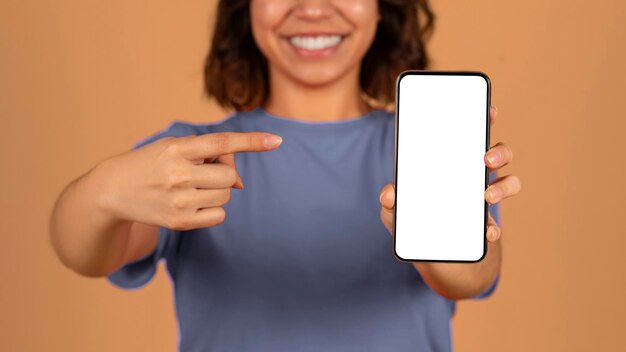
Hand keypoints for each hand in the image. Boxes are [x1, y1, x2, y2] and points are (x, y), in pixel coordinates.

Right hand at [97, 131, 282, 230]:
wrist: (112, 190)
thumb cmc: (152, 164)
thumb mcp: (175, 148)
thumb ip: (210, 156)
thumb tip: (240, 185)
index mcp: (177, 148)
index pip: (221, 143)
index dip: (251, 141)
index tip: (277, 141)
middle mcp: (178, 174)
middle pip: (229, 176)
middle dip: (223, 174)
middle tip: (202, 172)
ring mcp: (178, 200)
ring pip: (225, 196)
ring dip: (217, 191)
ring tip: (191, 186)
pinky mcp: (178, 222)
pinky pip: (218, 216)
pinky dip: (213, 210)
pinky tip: (192, 203)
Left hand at [379, 106, 520, 241]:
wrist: (429, 253)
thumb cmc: (414, 221)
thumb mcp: (395, 210)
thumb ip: (390, 200)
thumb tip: (389, 194)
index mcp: (454, 163)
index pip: (473, 135)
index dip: (485, 119)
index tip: (489, 110)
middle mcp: (474, 176)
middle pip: (499, 154)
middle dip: (499, 152)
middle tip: (486, 159)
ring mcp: (484, 200)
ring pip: (509, 182)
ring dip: (503, 186)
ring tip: (487, 196)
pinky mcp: (486, 226)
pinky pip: (498, 223)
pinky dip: (494, 227)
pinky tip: (487, 232)